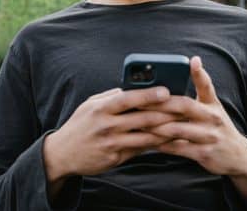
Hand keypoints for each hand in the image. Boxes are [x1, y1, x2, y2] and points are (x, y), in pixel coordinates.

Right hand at [43, 86, 177, 181]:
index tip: (166, 90)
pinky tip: (168, 140)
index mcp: (101, 109)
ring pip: (145, 136)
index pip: (128, 99)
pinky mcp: (115, 158)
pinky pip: (139, 150)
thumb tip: (132, 88)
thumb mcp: (90, 105)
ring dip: (165, 131)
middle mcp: (106, 126)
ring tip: (182, 125)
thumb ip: (111, 97)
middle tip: (184, 108)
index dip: (148, 94)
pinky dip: (155, 145)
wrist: (62, 154)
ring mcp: (111, 144)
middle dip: (165, 113)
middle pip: (141, 118)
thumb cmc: (80, 125)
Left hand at [142, 56, 246, 196]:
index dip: (199, 73)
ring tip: (138, 122)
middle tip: (140, 101)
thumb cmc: (217, 126)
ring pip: (177, 128)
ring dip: (156, 126)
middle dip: (160, 103)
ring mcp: (209, 137)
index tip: (192, 61)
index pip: (206, 86)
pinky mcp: (203, 154)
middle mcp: (213, 118)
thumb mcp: (213, 107)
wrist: (237, 156)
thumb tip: (190, 63)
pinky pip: (178, 148)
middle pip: (184, 106)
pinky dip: (161, 144)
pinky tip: (148, 140)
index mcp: (213, 104)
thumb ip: (199, 89)